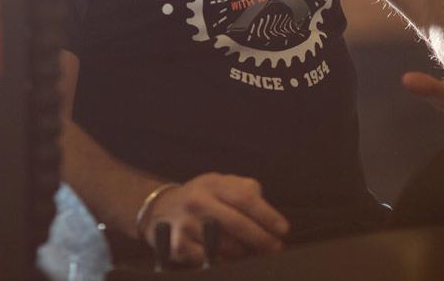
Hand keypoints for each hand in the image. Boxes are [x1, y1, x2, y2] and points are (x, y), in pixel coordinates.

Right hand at [139, 172, 289, 265]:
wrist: (159, 207)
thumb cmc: (201, 196)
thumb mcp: (220, 183)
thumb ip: (244, 189)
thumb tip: (266, 207)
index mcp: (213, 183)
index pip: (245, 198)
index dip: (267, 215)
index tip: (283, 229)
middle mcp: (199, 201)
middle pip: (236, 223)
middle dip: (260, 239)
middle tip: (275, 249)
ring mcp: (186, 223)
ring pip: (223, 245)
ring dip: (242, 253)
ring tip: (251, 254)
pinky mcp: (177, 245)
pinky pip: (205, 259)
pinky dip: (219, 261)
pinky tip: (226, 260)